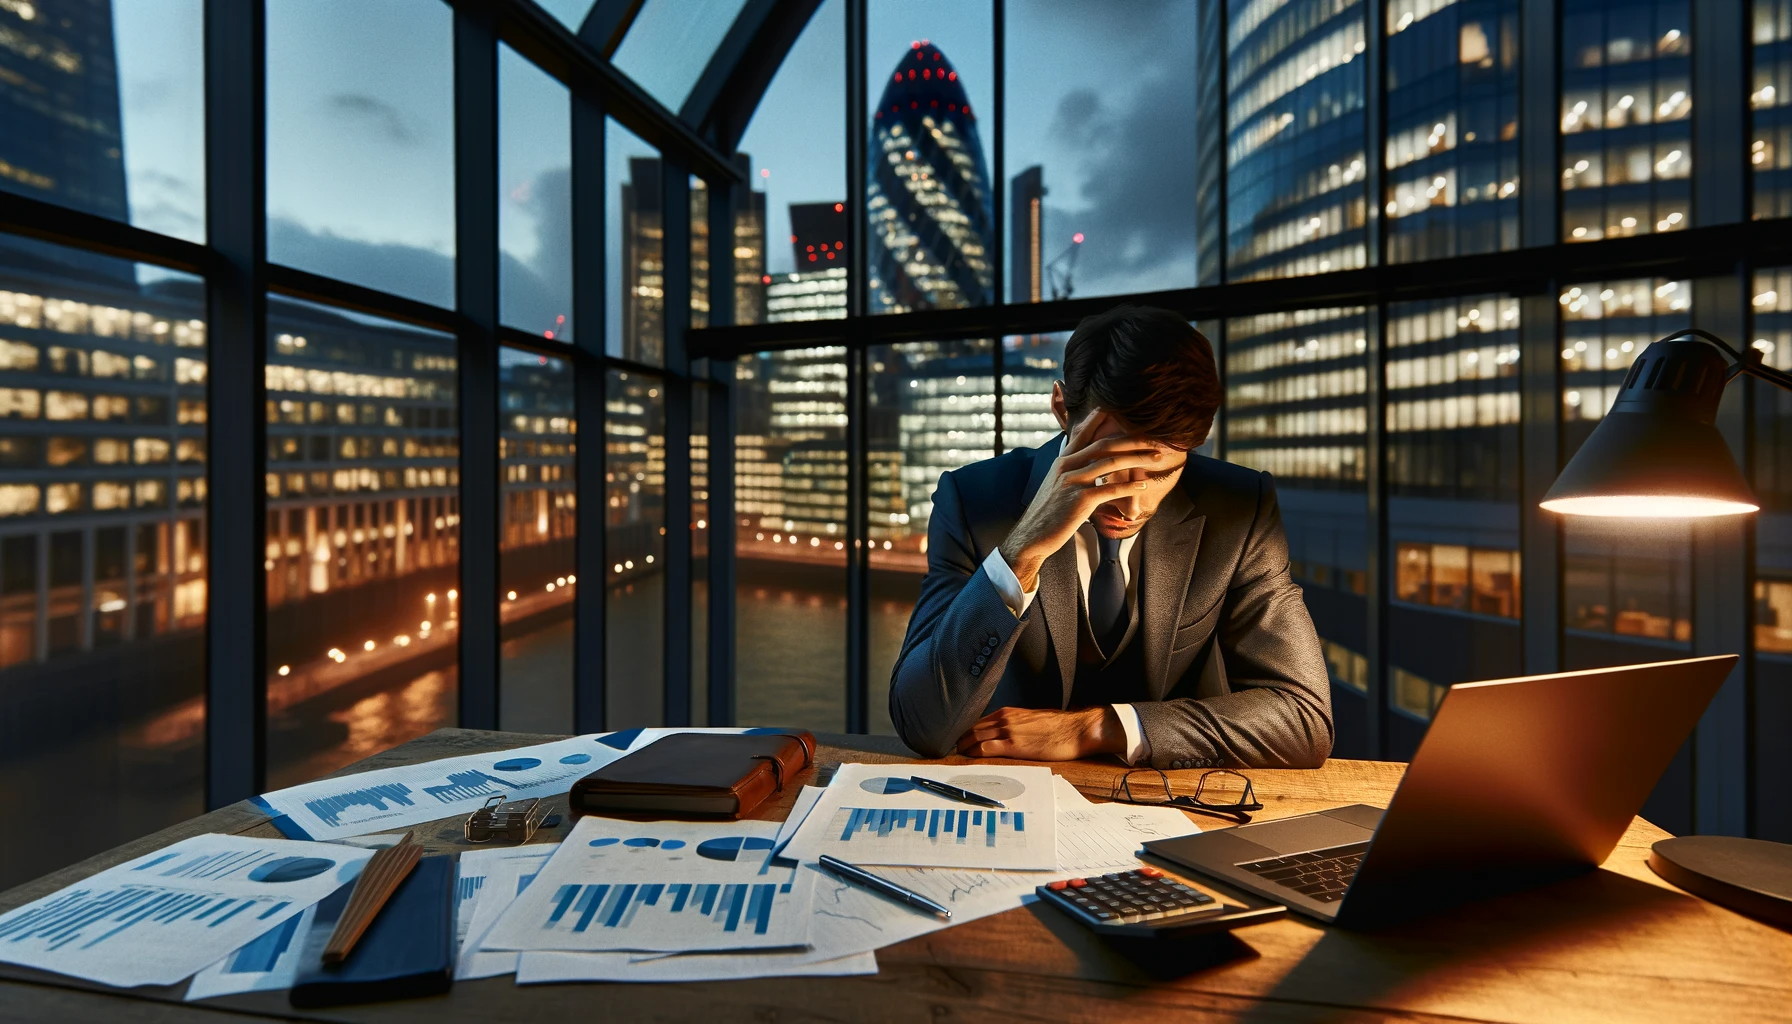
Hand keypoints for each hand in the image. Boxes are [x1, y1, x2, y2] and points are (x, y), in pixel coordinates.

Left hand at [954, 706, 1126, 760]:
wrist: (1077, 729)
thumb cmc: (1060, 727)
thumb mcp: (1033, 720)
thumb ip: (1017, 725)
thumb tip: (1009, 734)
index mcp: (1009, 712)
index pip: (978, 721)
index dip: (966, 732)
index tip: (959, 741)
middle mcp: (1005, 719)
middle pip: (972, 728)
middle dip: (960, 739)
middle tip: (951, 750)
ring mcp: (1008, 731)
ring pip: (974, 737)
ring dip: (962, 747)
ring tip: (955, 756)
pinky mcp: (1014, 745)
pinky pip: (985, 748)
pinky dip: (973, 753)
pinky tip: (967, 758)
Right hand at [997, 413, 1168, 591]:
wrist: (1031, 536)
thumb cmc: (1048, 514)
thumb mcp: (1056, 487)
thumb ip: (1071, 473)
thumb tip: (1088, 468)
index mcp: (1061, 462)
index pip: (1082, 434)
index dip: (1099, 420)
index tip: (1116, 409)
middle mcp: (1066, 467)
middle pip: (1104, 445)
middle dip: (1131, 440)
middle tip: (1153, 439)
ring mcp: (1072, 483)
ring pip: (1110, 463)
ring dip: (1137, 459)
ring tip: (1156, 458)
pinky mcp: (1080, 501)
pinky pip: (1111, 489)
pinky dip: (1130, 487)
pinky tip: (1144, 486)